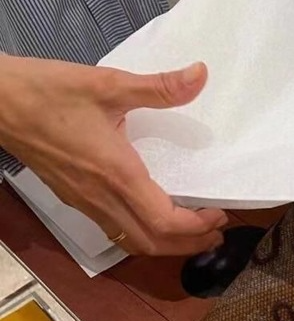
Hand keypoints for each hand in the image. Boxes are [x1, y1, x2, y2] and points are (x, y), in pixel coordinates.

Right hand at [0, 53, 227, 255]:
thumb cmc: (48, 92)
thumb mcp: (108, 84)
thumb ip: (159, 86)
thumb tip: (199, 76)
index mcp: (117, 174)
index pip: (165, 221)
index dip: (197, 227)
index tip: (219, 214)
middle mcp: (102, 198)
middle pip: (153, 244)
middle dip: (189, 244)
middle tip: (216, 231)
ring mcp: (86, 203)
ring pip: (133, 242)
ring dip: (167, 245)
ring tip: (193, 232)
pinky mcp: (74, 200)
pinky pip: (115, 231)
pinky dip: (143, 235)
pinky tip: (154, 219)